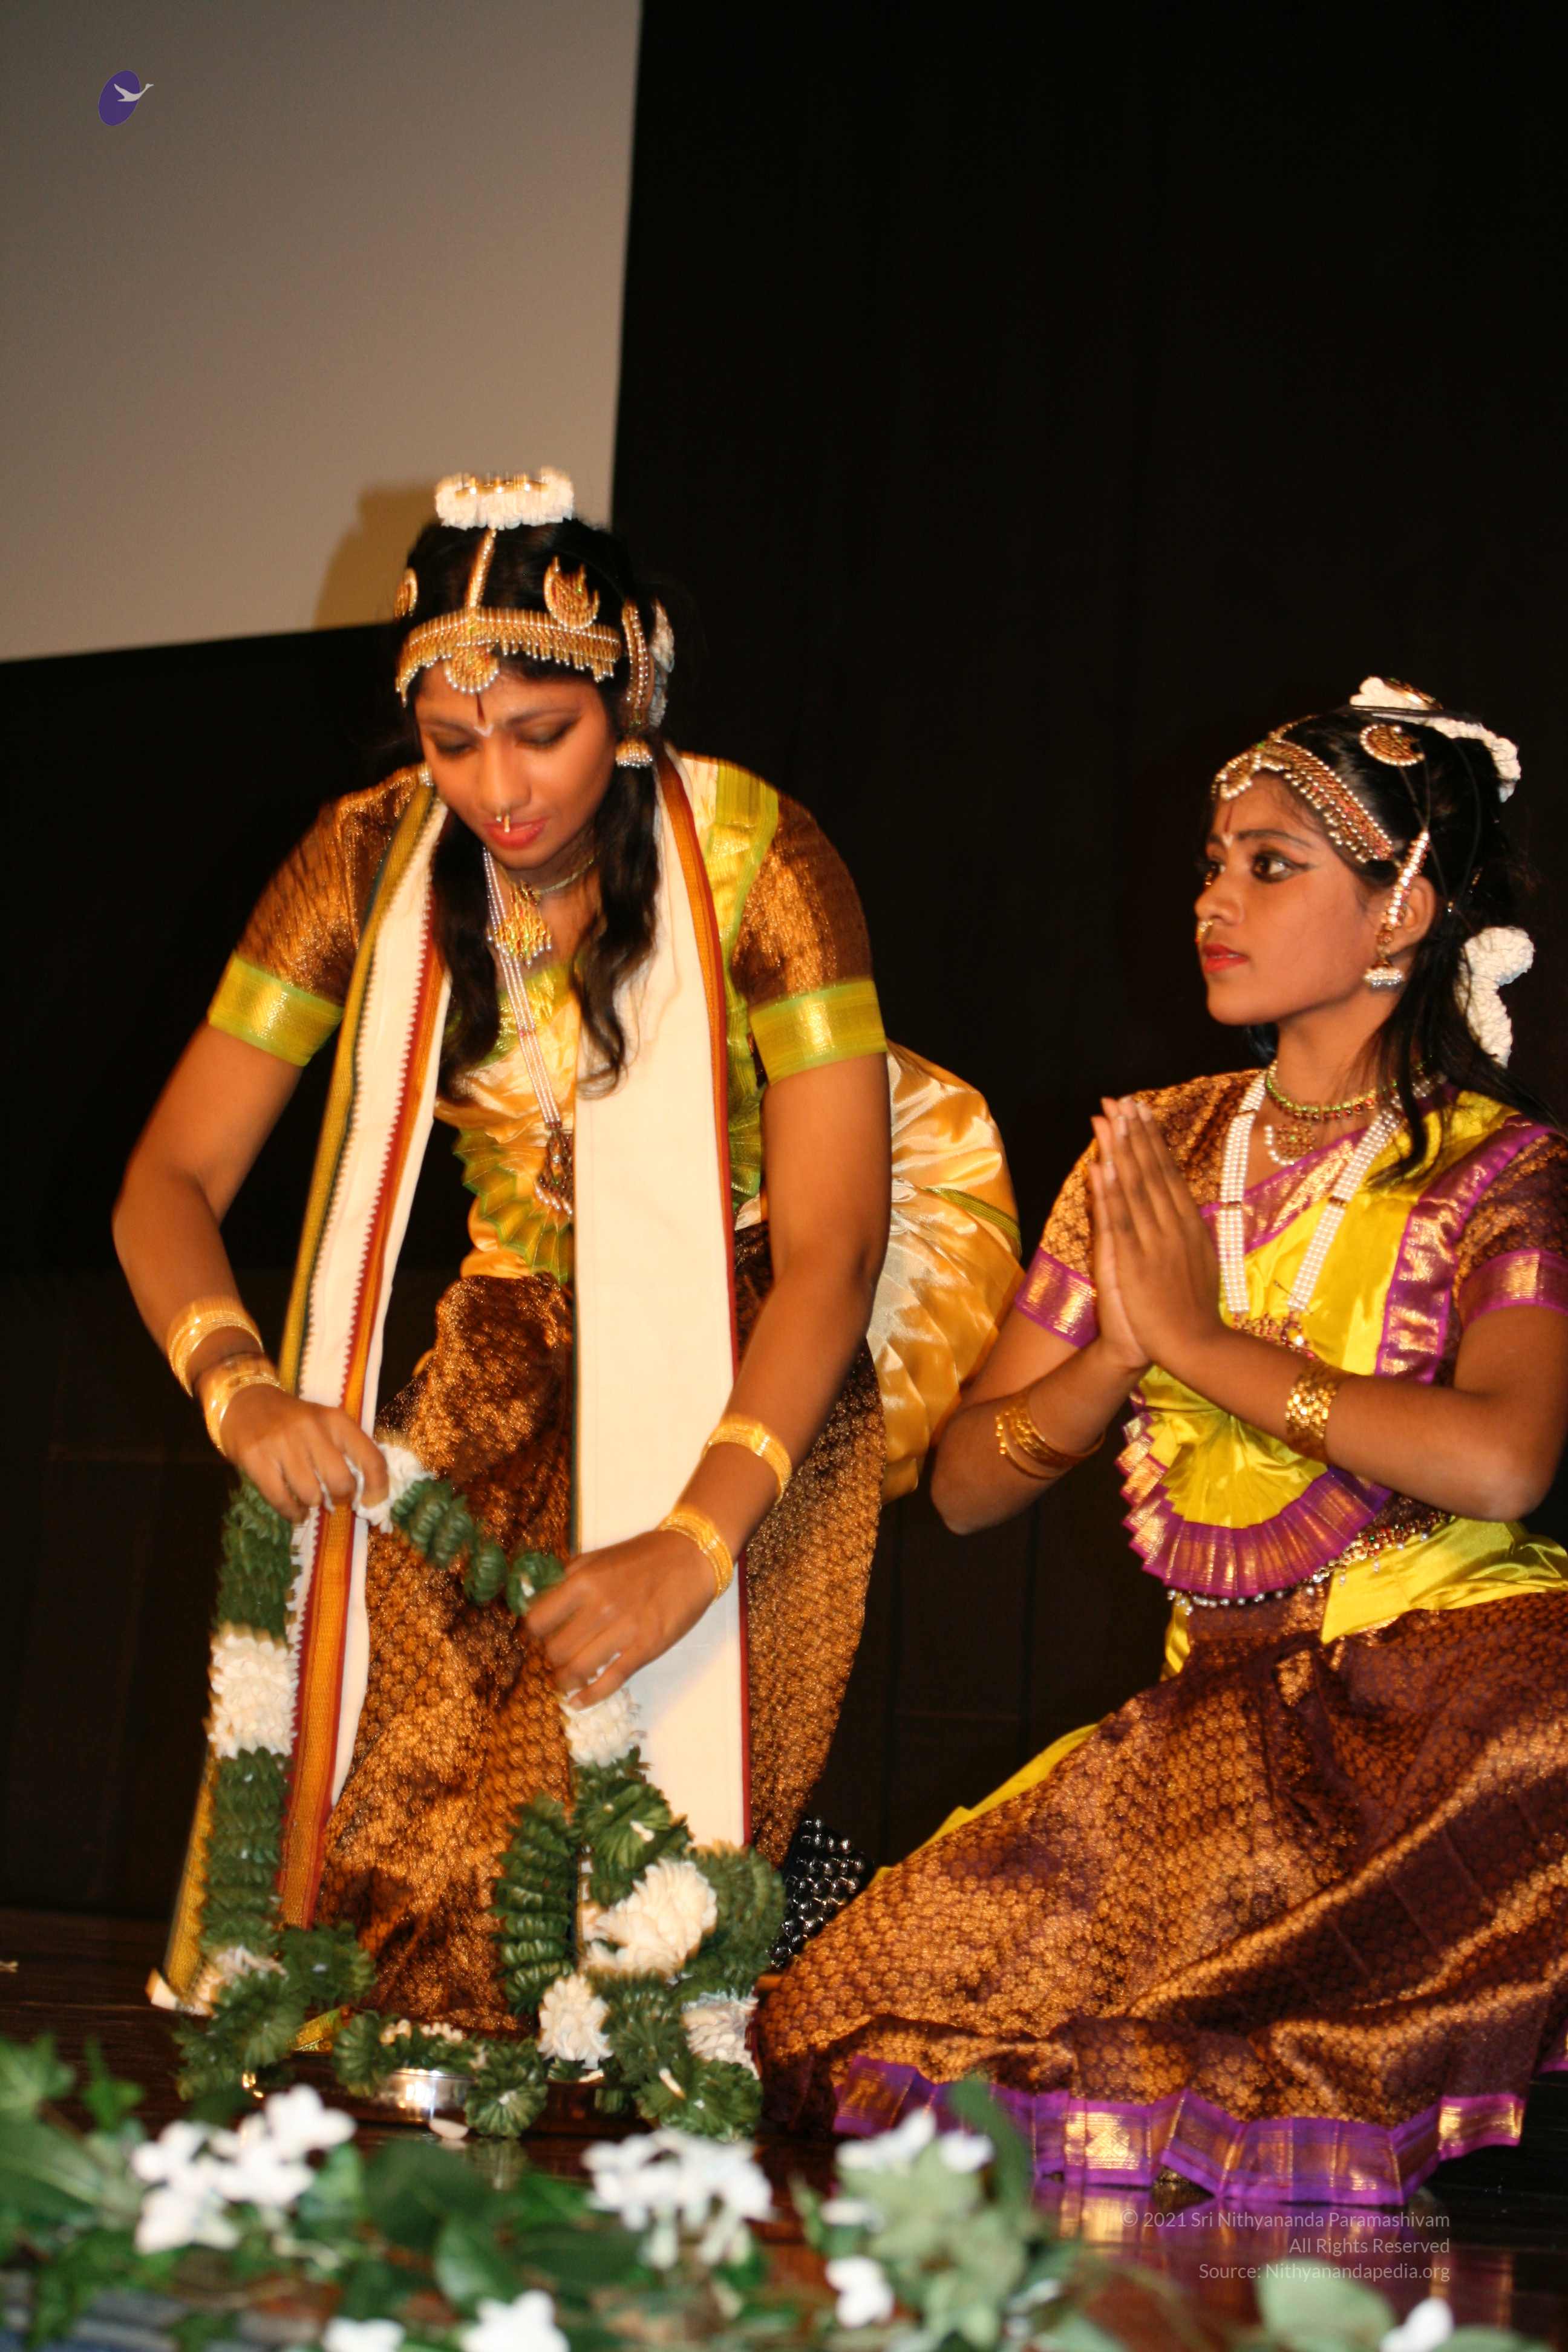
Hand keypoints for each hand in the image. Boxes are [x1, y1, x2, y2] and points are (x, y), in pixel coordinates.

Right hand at [213, 1380, 388, 1523]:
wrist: (246, 1402)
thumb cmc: (293, 1420)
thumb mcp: (326, 1423)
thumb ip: (347, 1450)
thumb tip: (367, 1493)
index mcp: (336, 1420)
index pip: (371, 1458)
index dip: (378, 1487)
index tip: (372, 1502)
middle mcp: (312, 1429)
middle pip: (341, 1482)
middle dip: (341, 1498)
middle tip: (333, 1499)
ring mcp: (282, 1443)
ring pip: (311, 1494)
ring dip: (313, 1505)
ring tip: (310, 1502)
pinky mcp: (256, 1458)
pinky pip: (282, 1500)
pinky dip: (292, 1513)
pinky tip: (295, 1512)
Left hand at [525, 1528, 715, 1705]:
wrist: (691, 1557)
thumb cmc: (644, 1556)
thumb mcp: (598, 1557)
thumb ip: (567, 1578)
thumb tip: (539, 1601)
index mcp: (583, 1581)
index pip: (538, 1620)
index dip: (532, 1635)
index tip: (534, 1640)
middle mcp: (599, 1607)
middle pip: (555, 1650)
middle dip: (550, 1660)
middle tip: (555, 1659)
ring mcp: (623, 1630)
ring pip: (578, 1669)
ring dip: (565, 1681)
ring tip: (564, 1681)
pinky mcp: (645, 1649)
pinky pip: (611, 1680)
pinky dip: (590, 1696)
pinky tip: (578, 1702)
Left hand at [1088, 1096, 1221, 1373]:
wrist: (1192, 1346)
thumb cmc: (1190, 1309)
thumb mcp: (1197, 1261)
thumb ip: (1188, 1231)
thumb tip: (1183, 1203)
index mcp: (1189, 1224)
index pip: (1168, 1172)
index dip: (1152, 1139)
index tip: (1141, 1110)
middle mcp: (1173, 1226)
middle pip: (1151, 1170)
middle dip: (1134, 1133)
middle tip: (1121, 1099)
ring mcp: (1154, 1241)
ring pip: (1135, 1186)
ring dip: (1121, 1149)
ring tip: (1108, 1117)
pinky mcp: (1134, 1261)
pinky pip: (1120, 1219)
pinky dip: (1111, 1191)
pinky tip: (1103, 1164)